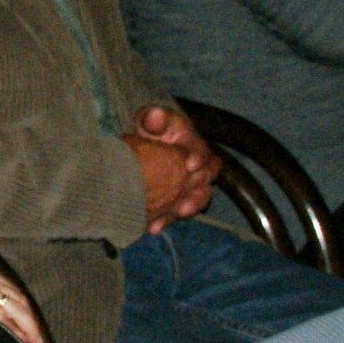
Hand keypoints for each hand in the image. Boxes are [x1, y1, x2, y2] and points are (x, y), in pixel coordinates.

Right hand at [0, 253, 45, 342]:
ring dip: (28, 326)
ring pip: (15, 306)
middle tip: (37, 338)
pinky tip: (19, 339)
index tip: (26, 325)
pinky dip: (14, 328)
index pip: (8, 289)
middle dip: (30, 319)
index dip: (20, 308)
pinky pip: (2, 314)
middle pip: (17, 298)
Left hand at [126, 104, 218, 231]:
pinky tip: (153, 226)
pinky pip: (173, 213)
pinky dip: (164, 220)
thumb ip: (153, 117)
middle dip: (196, 195)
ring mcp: (186, 186)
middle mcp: (196, 169)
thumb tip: (156, 116)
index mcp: (195, 148)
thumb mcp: (149, 119)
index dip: (200, 158)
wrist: (137, 144)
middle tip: (184, 203)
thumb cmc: (148, 128)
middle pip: (205, 184)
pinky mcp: (172, 200)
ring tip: (174, 214)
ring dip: (185, 209)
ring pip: (194, 201)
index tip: (190, 164)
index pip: (206, 156)